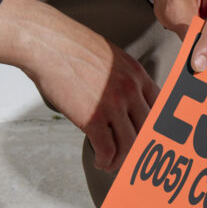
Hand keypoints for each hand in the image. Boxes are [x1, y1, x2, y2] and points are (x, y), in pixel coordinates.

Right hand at [0, 0, 158, 171]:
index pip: (161, 108)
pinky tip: (100, 162)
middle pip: (148, 130)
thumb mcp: (110, 56)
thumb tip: (126, 101)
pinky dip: (106, 161)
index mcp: (137, 74)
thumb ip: (124, 77)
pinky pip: (108, 150)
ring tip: (112, 164)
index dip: (157, 129)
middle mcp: (130, 90)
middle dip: (140, 149)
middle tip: (131, 158)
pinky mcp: (92, 118)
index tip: (150, 141)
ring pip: (130, 144)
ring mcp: (113, 104)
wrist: (45, 43)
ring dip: (122, 160)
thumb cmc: (71, 48)